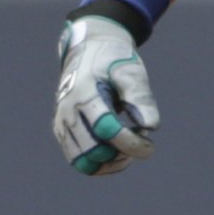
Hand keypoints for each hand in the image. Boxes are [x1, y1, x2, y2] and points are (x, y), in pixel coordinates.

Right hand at [53, 15, 158, 175]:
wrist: (86, 51)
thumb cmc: (112, 60)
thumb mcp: (130, 71)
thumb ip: (140, 96)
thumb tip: (152, 126)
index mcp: (84, 93)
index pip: (107, 130)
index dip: (131, 142)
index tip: (150, 141)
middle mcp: (68, 112)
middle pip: (94, 152)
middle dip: (123, 153)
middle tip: (141, 141)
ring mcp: (61, 124)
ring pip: (84, 164)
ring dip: (111, 163)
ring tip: (128, 148)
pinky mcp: (62, 133)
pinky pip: (79, 162)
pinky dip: (101, 164)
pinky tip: (118, 151)